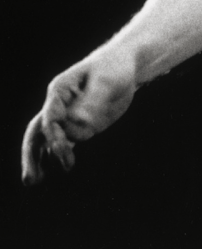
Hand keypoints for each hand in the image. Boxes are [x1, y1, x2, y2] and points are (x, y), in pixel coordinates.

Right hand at [21, 47, 137, 185]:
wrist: (124, 67)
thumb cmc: (114, 69)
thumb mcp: (107, 81)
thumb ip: (94, 100)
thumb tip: (79, 121)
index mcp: (59, 91)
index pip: (50, 118)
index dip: (54, 135)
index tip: (65, 147)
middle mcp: (59, 106)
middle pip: (38, 132)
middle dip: (31, 155)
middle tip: (30, 179)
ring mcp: (69, 117)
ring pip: (49, 141)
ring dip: (42, 160)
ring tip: (34, 181)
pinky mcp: (82, 125)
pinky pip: (65, 143)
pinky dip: (57, 156)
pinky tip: (54, 171)